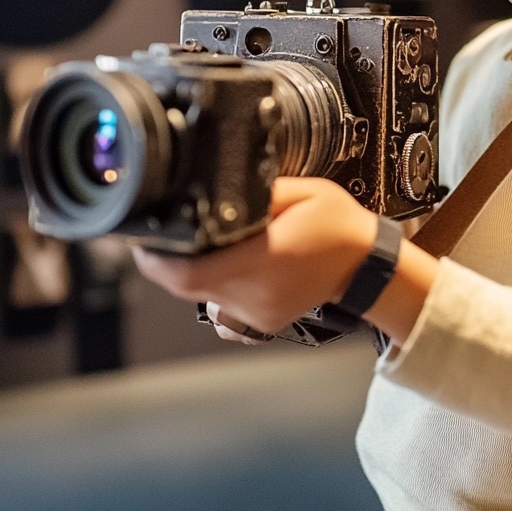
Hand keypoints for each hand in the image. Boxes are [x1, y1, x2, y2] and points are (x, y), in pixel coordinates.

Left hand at [133, 177, 377, 336]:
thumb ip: (259, 188)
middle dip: (167, 261)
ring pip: (201, 296)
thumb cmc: (339, 225)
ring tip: (206, 245)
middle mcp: (256, 292)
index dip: (155, 259)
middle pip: (185, 286)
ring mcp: (257, 314)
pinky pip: (221, 306)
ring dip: (193, 272)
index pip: (187, 273)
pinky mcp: (261, 323)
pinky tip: (232, 264)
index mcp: (264, 258)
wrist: (367, 266)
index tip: (144, 239)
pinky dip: (216, 284)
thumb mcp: (304, 189)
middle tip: (166, 234)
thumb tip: (220, 186)